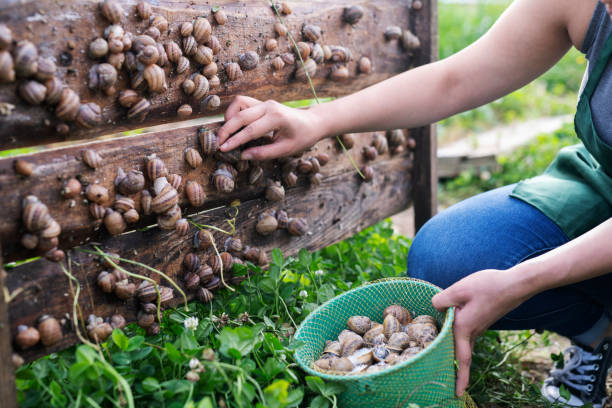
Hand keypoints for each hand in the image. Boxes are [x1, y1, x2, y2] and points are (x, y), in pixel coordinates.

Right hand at [217, 96, 325, 160]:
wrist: (312, 122)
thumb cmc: (302, 138)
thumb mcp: (286, 150)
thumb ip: (264, 153)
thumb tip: (243, 156)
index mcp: (277, 118)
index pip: (251, 130)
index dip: (235, 141)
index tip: (222, 149)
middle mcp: (269, 106)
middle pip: (240, 115)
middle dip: (226, 130)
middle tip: (218, 144)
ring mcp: (264, 102)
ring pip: (238, 103)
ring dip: (229, 118)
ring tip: (226, 135)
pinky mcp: (261, 103)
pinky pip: (242, 103)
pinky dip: (234, 113)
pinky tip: (233, 126)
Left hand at [431, 268, 530, 396]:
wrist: (516, 284)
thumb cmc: (489, 286)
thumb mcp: (460, 289)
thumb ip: (442, 300)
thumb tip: (434, 307)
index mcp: (465, 327)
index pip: (462, 359)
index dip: (460, 378)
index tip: (458, 394)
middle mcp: (474, 331)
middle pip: (463, 355)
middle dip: (458, 371)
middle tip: (451, 386)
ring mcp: (480, 327)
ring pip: (465, 344)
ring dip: (457, 355)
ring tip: (447, 362)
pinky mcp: (483, 320)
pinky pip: (469, 334)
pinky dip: (460, 340)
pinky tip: (453, 330)